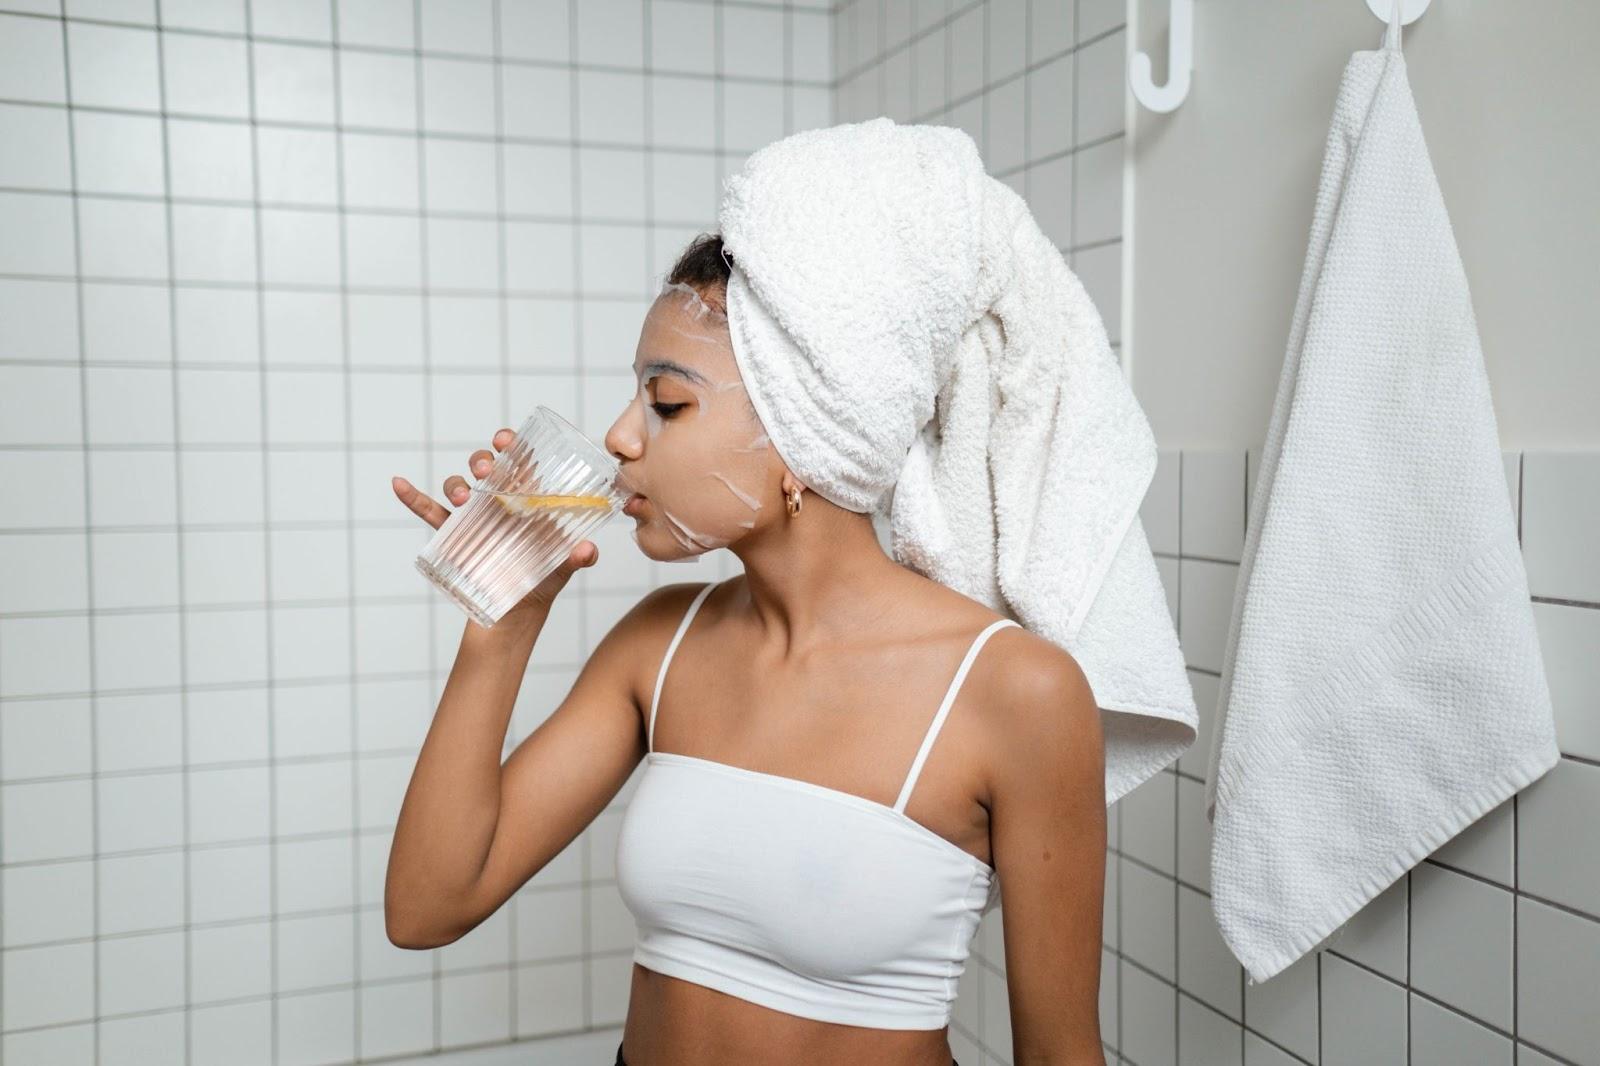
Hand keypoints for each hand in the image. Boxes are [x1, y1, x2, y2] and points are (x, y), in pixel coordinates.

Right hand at [393, 428, 599, 615]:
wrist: (517, 614)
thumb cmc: (543, 581)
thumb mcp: (563, 569)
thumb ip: (577, 558)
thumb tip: (587, 549)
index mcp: (527, 498)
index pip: (519, 461)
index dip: (511, 444)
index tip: (506, 442)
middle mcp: (499, 500)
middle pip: (486, 467)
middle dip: (483, 460)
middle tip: (488, 470)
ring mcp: (474, 516)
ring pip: (458, 486)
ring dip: (457, 483)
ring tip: (464, 496)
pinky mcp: (453, 536)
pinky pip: (429, 512)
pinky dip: (413, 497)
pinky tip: (400, 484)